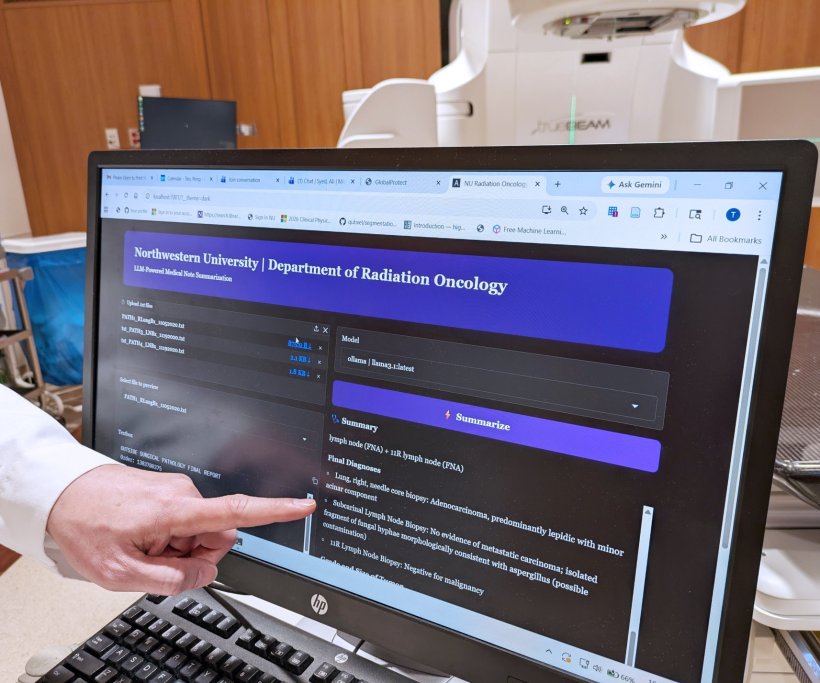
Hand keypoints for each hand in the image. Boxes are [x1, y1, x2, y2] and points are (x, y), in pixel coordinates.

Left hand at [46, 464, 315, 593]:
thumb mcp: (120, 574)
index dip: (276, 510)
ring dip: (179, 546)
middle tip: (156, 560)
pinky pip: (186, 520)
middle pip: (218, 534)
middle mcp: (183, 493)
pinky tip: (142, 535)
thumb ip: (171, 579)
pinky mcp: (170, 489)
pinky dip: (169, 535)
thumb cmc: (86, 527)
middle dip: (196, 554)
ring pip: (200, 530)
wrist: (60, 494)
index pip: (237, 511)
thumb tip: (206, 572)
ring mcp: (176, 489)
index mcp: (175, 510)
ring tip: (143, 546)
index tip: (304, 505)